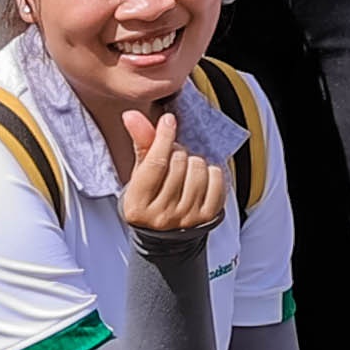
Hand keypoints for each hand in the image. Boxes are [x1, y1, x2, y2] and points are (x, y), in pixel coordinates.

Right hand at [117, 111, 231, 247]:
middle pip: (179, 163)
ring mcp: (186, 217)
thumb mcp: (140, 175)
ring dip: (195, 161)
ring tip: (186, 169)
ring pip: (199, 169)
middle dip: (178, 152)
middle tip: (174, 158)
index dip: (163, 137)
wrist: (166, 235)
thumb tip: (132, 115)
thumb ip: (141, 144)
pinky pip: (217, 180)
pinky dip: (212, 172)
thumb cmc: (150, 199)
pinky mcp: (207, 217)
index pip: (155, 163)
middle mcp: (162, 215)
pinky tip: (202, 177)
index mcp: (138, 205)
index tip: (168, 121)